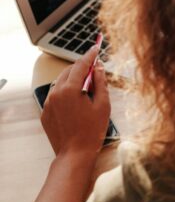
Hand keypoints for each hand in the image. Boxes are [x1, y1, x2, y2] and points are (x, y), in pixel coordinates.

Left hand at [41, 44, 110, 159]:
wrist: (74, 153)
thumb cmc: (92, 131)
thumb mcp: (103, 104)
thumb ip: (100, 83)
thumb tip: (98, 68)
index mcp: (70, 89)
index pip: (81, 65)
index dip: (90, 55)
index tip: (96, 47)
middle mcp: (56, 93)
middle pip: (69, 71)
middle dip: (81, 68)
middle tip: (95, 70)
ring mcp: (48, 103)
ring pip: (61, 83)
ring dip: (73, 80)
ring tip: (87, 88)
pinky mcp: (46, 112)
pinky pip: (56, 95)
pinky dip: (66, 92)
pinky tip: (77, 101)